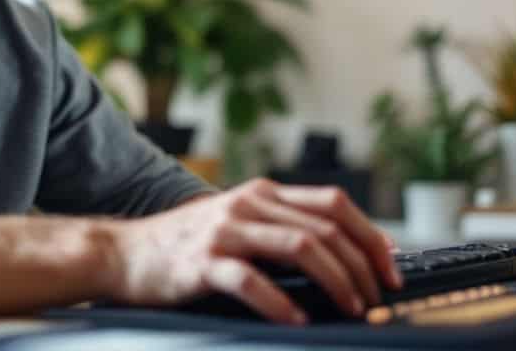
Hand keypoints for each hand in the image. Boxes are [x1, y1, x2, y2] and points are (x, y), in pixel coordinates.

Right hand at [105, 179, 402, 323]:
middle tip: (377, 299)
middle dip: (362, 266)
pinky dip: (281, 303)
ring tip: (351, 309)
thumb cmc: (184, 245)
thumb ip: (282, 229)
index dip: (371, 235)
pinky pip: (251, 280)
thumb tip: (343, 256)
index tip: (392, 269)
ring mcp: (225, 230)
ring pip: (300, 247)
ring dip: (336, 281)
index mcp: (263, 193)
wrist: (123, 253)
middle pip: (325, 226)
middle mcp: (248, 204)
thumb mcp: (238, 223)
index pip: (334, 203)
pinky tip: (295, 321)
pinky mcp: (202, 260)